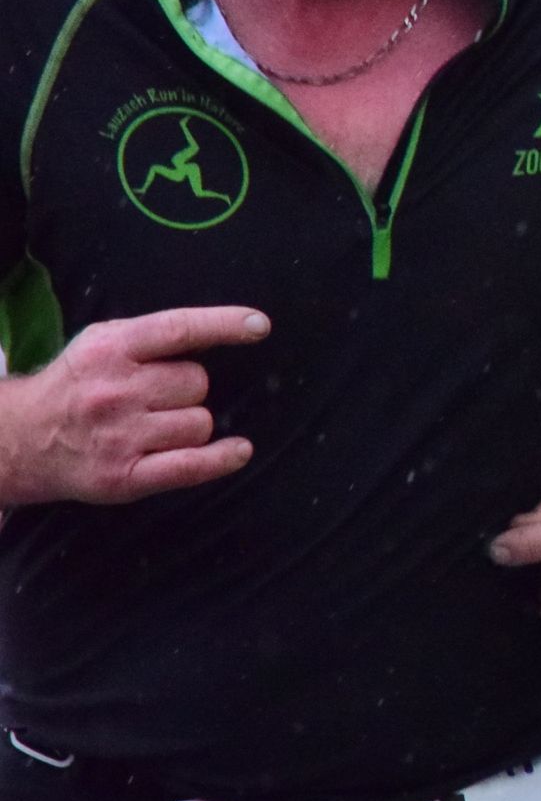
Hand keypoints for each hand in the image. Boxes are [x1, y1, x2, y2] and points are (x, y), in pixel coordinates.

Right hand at [0, 306, 267, 505]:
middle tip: (154, 398)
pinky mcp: (124, 476)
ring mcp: (119, 436)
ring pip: (200, 423)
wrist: (20, 440)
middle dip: (186, 389)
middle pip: (196, 383)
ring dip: (190, 424)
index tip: (258, 326)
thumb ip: (151, 337)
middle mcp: (114, 391)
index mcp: (109, 349)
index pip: (176, 330)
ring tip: (155, 427)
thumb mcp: (101, 344)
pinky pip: (191, 466)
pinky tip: (239, 451)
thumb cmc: (76, 386)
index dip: (222, 324)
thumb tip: (219, 331)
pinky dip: (221, 459)